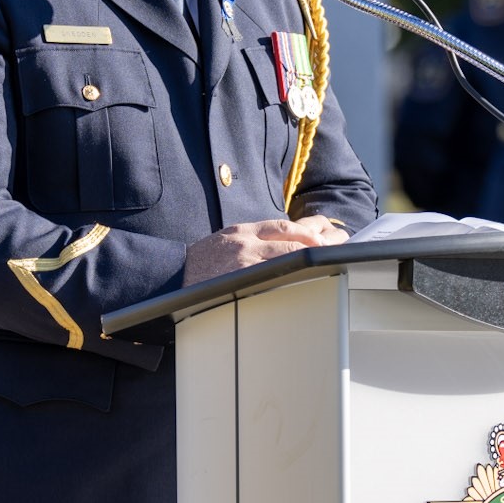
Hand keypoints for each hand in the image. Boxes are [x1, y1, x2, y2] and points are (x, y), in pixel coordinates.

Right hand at [182, 214, 348, 285]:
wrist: (171, 276)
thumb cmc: (197, 265)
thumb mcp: (222, 243)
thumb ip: (246, 242)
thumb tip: (274, 247)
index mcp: (240, 231)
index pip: (279, 225)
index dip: (303, 231)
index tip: (318, 236)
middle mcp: (244, 241)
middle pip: (288, 238)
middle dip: (313, 243)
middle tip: (332, 248)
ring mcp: (244, 260)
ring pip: (285, 255)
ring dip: (308, 257)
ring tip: (326, 261)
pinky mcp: (240, 277)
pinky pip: (272, 273)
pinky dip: (291, 274)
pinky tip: (305, 277)